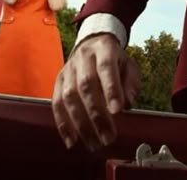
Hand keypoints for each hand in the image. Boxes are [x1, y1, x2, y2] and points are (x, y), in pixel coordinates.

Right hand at [51, 33, 139, 151]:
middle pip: (86, 85)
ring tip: (93, 143)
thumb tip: (128, 103)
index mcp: (104, 49)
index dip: (111, 90)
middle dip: (97, 114)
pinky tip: (71, 140)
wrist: (92, 43)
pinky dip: (63, 124)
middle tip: (108, 136)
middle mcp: (83, 57)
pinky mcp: (58, 81)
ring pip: (69, 96)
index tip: (117, 111)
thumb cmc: (113, 59)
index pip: (106, 68)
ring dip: (81, 124)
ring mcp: (68, 69)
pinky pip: (56, 103)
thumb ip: (130, 83)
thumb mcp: (129, 64)